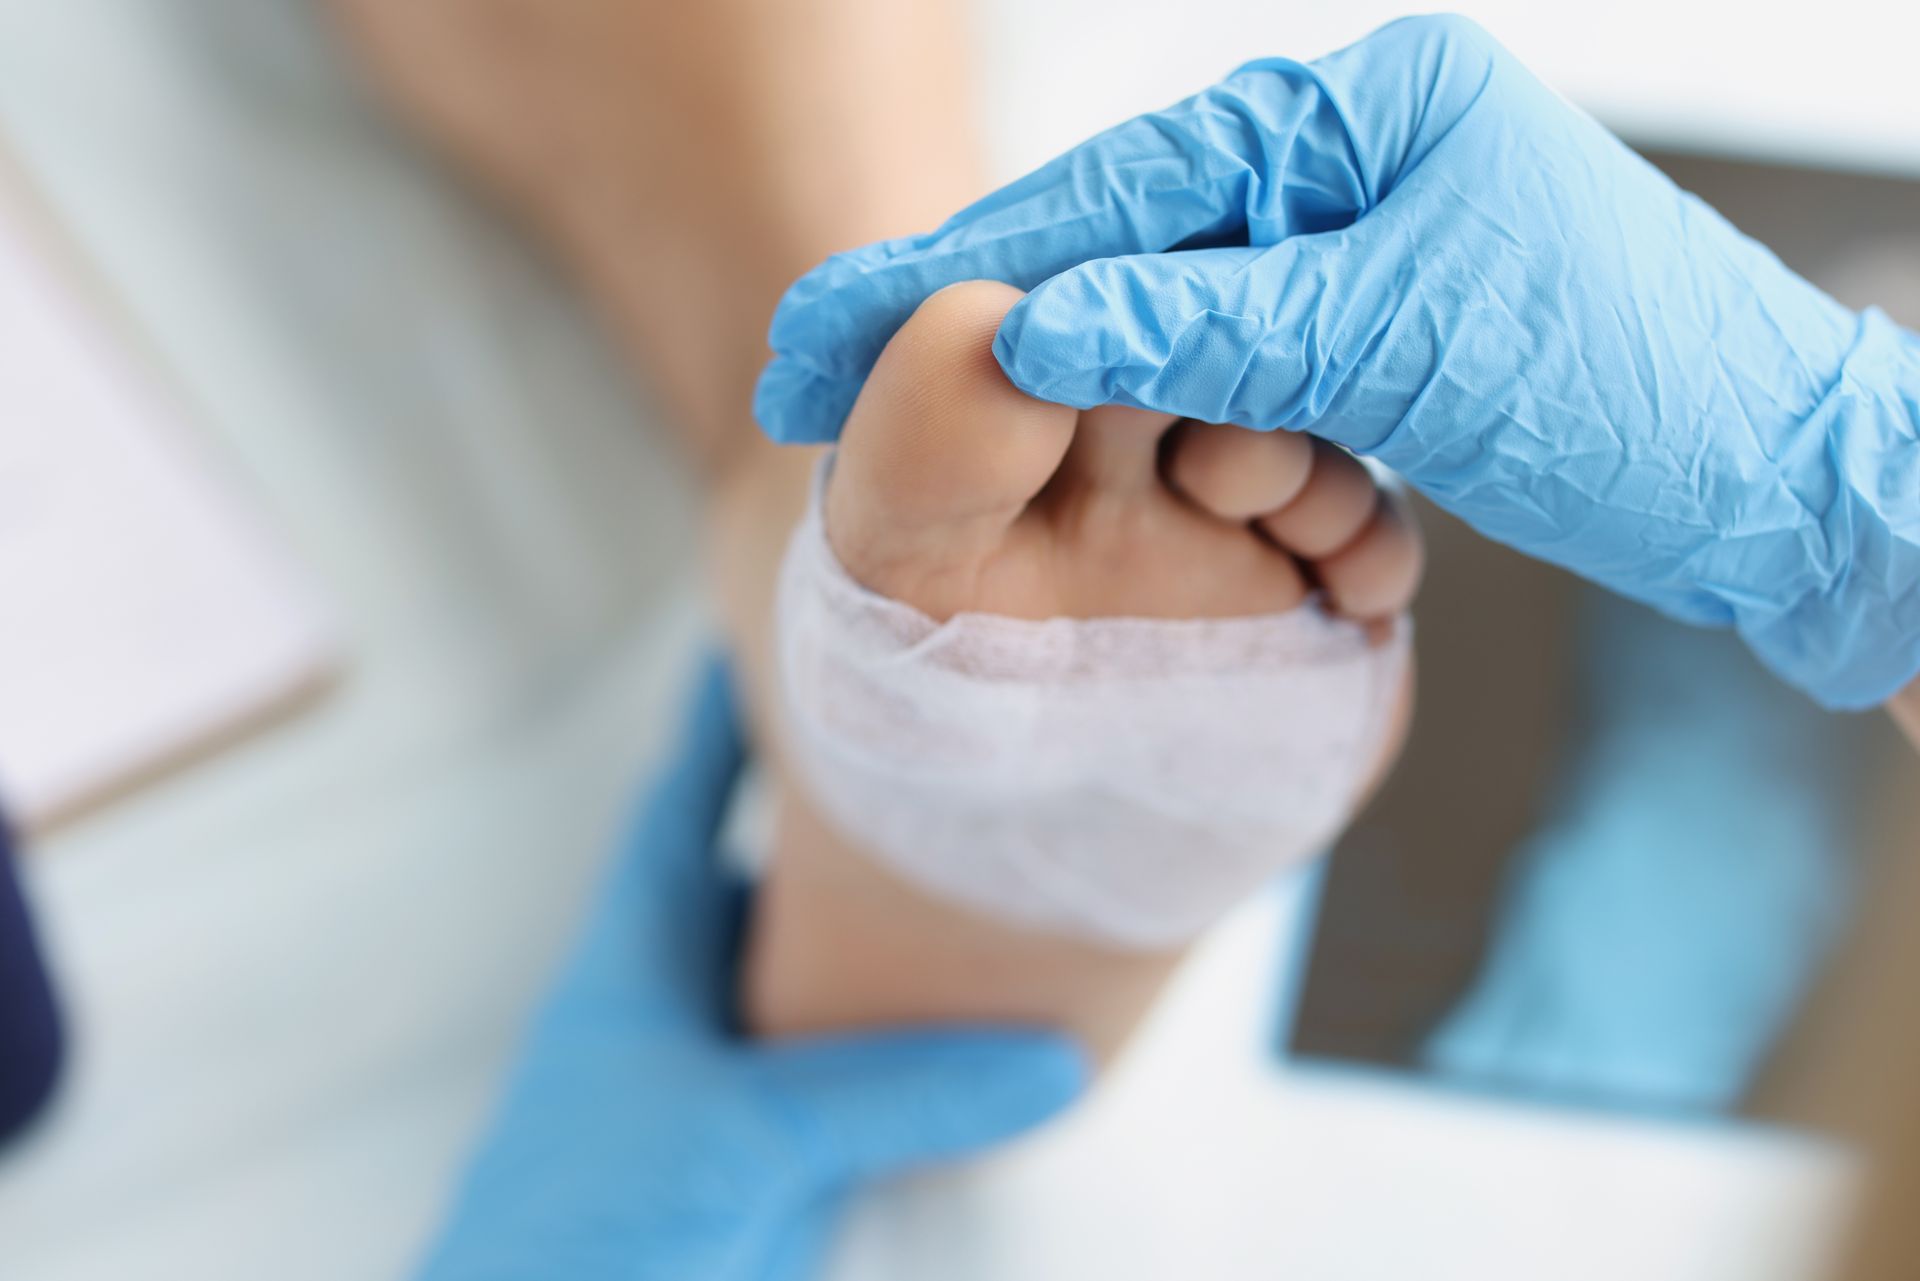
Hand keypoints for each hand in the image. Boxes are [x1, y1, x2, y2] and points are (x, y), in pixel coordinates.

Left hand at [413, 658, 1083, 1279]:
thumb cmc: (580, 1231)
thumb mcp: (742, 1134)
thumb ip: (894, 1090)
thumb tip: (1054, 1057)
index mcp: (641, 956)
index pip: (686, 796)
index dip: (726, 714)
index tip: (767, 624)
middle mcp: (687, 1003)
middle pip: (774, 877)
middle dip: (848, 821)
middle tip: (942, 752)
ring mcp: (729, 1086)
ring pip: (824, 984)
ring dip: (890, 943)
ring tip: (990, 881)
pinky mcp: (769, 1170)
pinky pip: (856, 1092)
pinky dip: (915, 1060)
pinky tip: (987, 1045)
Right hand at [756, 15, 1919, 709]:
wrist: (1783, 488)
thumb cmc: (1632, 389)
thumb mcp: (1402, 343)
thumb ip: (1208, 327)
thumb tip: (1028, 332)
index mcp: (1362, 107)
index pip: (1119, 190)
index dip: (954, 268)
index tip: (819, 328)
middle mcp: (1348, 153)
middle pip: (1113, 236)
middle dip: (962, 315)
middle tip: (805, 373)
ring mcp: (1357, 237)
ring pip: (1158, 308)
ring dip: (1054, 379)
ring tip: (896, 416)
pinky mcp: (1371, 324)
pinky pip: (1224, 359)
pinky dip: (1148, 407)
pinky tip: (1056, 431)